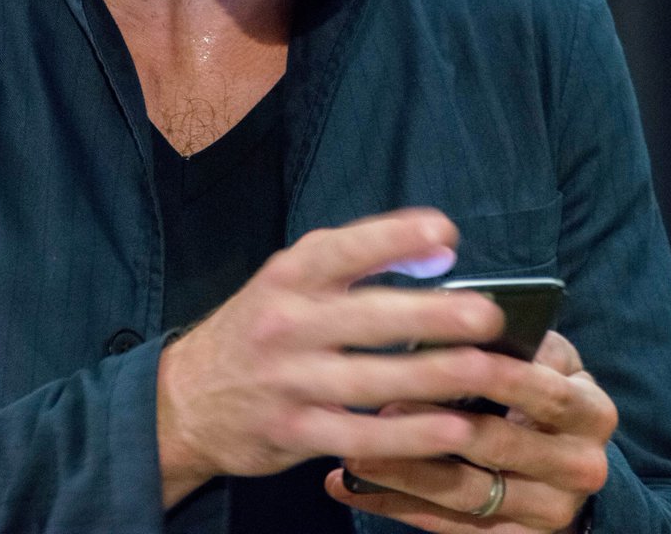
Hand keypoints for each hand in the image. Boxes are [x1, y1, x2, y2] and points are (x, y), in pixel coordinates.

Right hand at [156, 208, 505, 506]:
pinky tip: (452, 429)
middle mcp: (287, 323)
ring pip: (370, 379)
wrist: (185, 399)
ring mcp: (288, 382)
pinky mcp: (294, 434)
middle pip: (367, 317)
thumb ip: (358, 260)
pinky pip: (360, 436)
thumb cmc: (260, 327)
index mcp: (289, 275)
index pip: (344, 249)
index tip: (446, 234)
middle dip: (431, 315)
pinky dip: (408, 435)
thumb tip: (438, 249)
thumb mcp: (292, 280)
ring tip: (484, 369)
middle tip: (486, 314)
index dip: (395, 238)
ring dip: (433, 376)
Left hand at [325, 329, 616, 531]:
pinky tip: (352, 489)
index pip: (543, 391)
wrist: (565, 456)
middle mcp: (580, 467)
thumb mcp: (544, 356)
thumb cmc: (540, 385)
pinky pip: (451, 529)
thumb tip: (454, 314)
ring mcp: (551, 511)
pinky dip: (398, 506)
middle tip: (381, 404)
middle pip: (498, 447)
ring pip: (468, 495)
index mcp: (591, 411)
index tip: (438, 359)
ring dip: (405, 473)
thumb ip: (516, 341)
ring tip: (353, 454)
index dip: (495, 377)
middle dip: (435, 425)